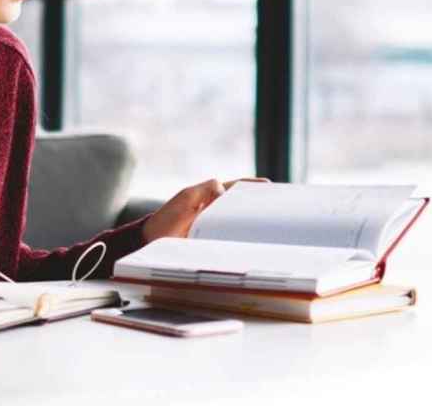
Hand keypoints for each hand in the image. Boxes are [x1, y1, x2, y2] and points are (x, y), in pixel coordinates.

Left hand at [141, 177, 269, 241]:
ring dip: (253, 226)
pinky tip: (253, 244)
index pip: (237, 188)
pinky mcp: (214, 242)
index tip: (269, 187)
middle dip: (259, 206)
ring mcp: (216, 227)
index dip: (252, 187)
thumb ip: (205, 189)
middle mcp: (217, 211)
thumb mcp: (186, 198)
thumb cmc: (168, 217)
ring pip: (239, 223)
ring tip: (270, 228)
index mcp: (212, 195)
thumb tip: (223, 190)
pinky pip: (231, 240)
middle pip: (243, 206)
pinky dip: (242, 241)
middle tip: (277, 208)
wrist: (154, 241)